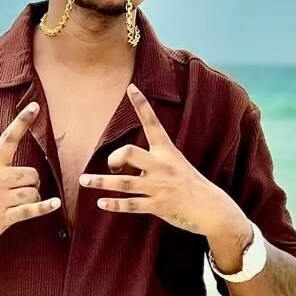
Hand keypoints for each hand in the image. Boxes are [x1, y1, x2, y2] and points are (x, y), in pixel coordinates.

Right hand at [0, 102, 60, 248]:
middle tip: (21, 192)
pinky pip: (30, 209)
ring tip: (18, 203)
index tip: (35, 106)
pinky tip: (55, 203)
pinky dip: (44, 207)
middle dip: (33, 183)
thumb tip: (33, 172)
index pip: (9, 138)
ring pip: (34, 192)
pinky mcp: (3, 216)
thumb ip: (3, 168)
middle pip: (33, 174)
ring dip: (34, 198)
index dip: (22, 121)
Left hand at [78, 84, 242, 236]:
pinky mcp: (158, 206)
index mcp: (166, 151)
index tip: (131, 87)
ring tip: (84, 181)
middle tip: (113, 167)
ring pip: (124, 183)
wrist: (211, 207)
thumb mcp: (175, 163)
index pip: (152, 123)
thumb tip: (127, 159)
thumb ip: (152, 158)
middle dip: (114, 158)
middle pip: (130, 153)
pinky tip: (101, 203)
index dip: (142, 105)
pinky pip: (131, 204)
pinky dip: (114, 204)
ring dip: (101, 182)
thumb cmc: (189, 184)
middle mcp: (161, 166)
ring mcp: (158, 186)